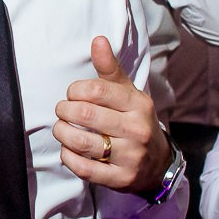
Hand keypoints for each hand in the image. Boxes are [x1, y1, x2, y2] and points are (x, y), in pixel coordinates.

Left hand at [54, 37, 167, 190]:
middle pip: (86, 116)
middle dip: (64, 111)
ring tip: (61, 129)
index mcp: (138, 104)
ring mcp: (130, 156)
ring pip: (81, 142)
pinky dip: (69, 157)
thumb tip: (98, 40)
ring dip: (62, 133)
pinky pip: (84, 168)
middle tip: (62, 111)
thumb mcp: (128, 93)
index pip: (97, 91)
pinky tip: (68, 150)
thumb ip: (110, 69)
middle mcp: (137, 130)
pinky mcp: (120, 179)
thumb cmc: (135, 121)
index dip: (75, 91)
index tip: (72, 94)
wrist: (158, 164)